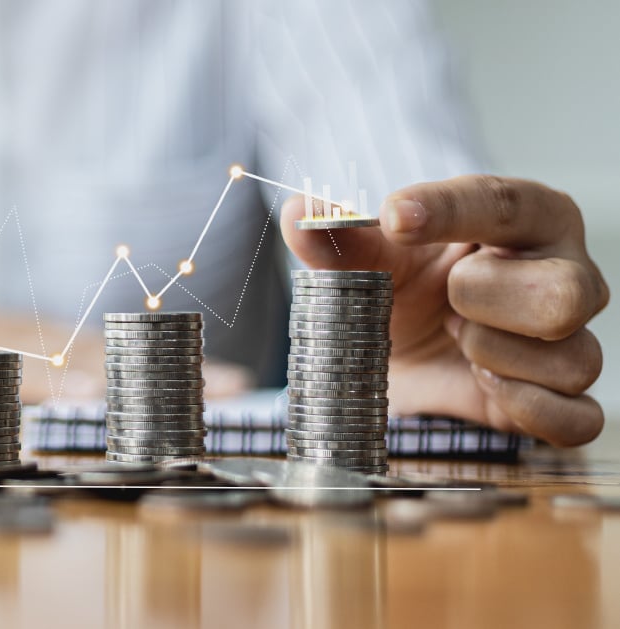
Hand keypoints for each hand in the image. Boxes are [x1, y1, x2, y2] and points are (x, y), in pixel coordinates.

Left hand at [281, 175, 608, 445]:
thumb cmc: (401, 288)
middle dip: (484, 301)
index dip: (449, 210)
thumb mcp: (365, 260)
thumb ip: (336, 237)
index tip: (393, 217)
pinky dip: (522, 406)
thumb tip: (297, 214)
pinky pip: (576, 419)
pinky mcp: (567, 400)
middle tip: (446, 303)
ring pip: (567, 358)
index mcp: (526, 217)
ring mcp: (574, 338)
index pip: (505, 202)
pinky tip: (482, 382)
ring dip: (490, 356)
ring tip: (457, 340)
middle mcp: (567, 272)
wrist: (405, 351)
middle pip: (563, 293)